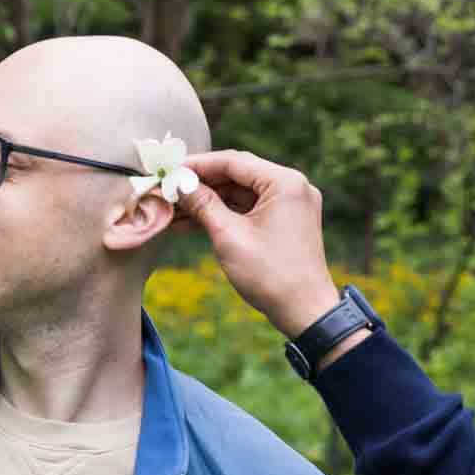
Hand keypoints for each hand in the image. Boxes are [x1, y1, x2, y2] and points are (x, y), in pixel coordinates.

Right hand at [179, 150, 343, 339]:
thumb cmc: (271, 275)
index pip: (234, 162)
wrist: (305, 312)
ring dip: (209, 201)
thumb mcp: (229, 236)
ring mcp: (290, 204)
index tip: (171, 169)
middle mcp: (292, 186)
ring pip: (240, 193)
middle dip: (201, 184)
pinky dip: (224, 215)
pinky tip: (191, 223)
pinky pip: (249, 209)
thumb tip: (180, 184)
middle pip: (237, 175)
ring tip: (174, 210)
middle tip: (169, 190)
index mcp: (285, 183)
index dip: (198, 165)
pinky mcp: (285, 221)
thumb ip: (203, 204)